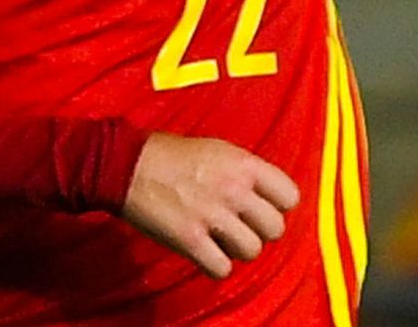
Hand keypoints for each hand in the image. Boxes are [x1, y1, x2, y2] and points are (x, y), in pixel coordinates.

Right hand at [120, 132, 299, 278]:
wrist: (127, 165)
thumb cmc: (172, 155)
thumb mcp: (219, 150)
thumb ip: (246, 172)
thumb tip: (268, 197)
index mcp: (243, 164)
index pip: (290, 196)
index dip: (277, 207)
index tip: (261, 209)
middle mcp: (233, 189)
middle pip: (275, 228)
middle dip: (259, 231)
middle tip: (239, 227)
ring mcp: (213, 215)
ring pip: (252, 251)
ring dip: (237, 250)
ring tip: (220, 239)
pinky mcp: (191, 239)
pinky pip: (222, 268)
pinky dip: (215, 266)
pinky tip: (205, 252)